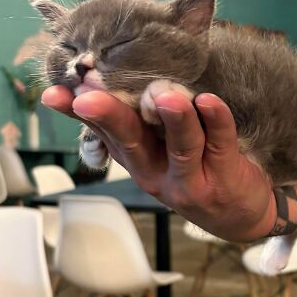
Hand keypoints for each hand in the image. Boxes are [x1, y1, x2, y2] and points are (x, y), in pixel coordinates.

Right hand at [41, 86, 275, 241]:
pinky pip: (221, 143)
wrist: (242, 215)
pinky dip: (216, 120)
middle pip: (132, 141)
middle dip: (110, 116)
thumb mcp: (157, 152)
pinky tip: (209, 101)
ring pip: (180, 145)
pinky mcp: (225, 176)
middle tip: (88, 96)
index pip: (103, 132)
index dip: (78, 113)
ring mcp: (190, 179)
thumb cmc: (196, 170)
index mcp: (136, 161)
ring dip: (173, 119)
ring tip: (166, 96)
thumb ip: (136, 122)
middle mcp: (156, 173)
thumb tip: (99, 82)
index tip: (54, 93)